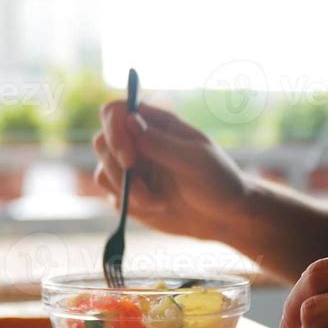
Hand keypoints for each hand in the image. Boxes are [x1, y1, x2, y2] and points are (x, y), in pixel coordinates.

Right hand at [92, 100, 249, 241]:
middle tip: (139, 183)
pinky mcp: (130, 195)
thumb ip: (161, 142)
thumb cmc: (217, 179)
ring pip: (103, 171)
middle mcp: (139, 143)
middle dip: (115, 163)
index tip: (129, 156)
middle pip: (102, 141)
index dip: (113, 129)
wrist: (224, 216)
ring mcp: (132, 170)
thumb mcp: (195, 160)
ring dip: (124, 188)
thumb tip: (130, 119)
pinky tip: (158, 207)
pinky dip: (129, 204)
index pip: (116, 112)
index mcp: (156, 124)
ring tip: (157, 201)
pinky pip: (112, 196)